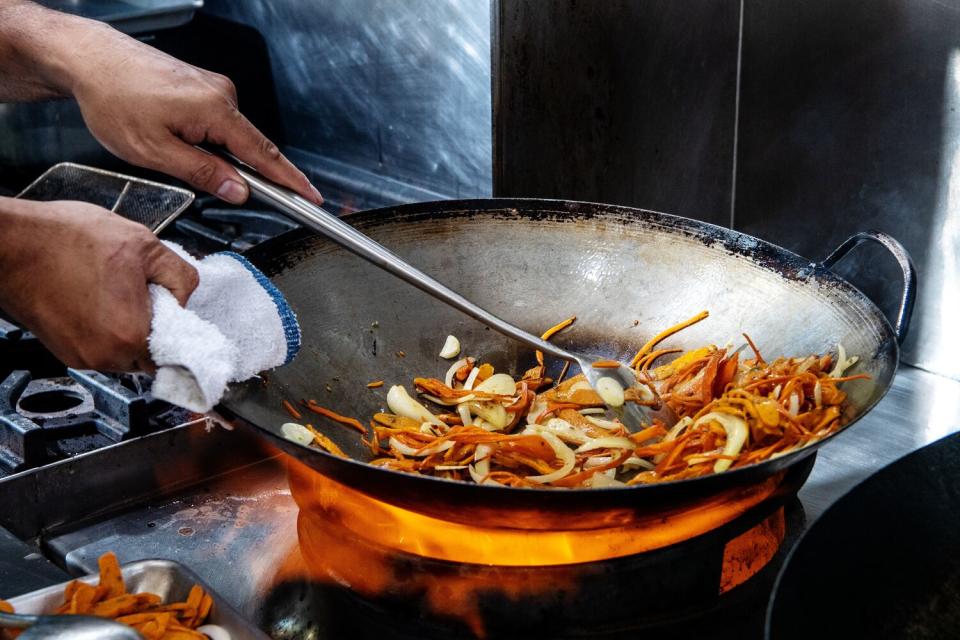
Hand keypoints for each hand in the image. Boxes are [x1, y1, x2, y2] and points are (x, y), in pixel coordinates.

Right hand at [0, 198, 197, 371]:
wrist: (13, 241)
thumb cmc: (65, 240)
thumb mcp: (144, 245)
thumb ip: (180, 275)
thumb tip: (186, 296)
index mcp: (129, 336)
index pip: (176, 357)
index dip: (179, 331)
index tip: (175, 313)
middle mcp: (104, 356)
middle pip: (149, 355)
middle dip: (154, 326)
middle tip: (142, 293)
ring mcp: (79, 356)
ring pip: (124, 352)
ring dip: (128, 326)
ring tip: (114, 291)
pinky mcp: (63, 350)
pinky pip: (99, 345)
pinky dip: (105, 326)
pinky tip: (96, 297)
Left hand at [68, 25, 321, 205]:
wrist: (90, 59)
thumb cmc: (114, 99)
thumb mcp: (155, 151)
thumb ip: (203, 173)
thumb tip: (238, 190)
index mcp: (216, 111)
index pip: (264, 155)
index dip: (291, 182)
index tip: (312, 198)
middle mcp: (222, 95)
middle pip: (250, 147)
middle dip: (243, 173)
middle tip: (222, 190)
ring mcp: (214, 88)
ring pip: (229, 137)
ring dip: (213, 154)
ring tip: (171, 151)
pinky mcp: (203, 87)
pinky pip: (219, 123)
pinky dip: (209, 140)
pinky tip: (178, 140)